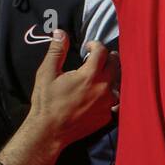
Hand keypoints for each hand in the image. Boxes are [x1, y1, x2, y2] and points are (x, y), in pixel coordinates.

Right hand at [24, 32, 118, 149]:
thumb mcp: (47, 73)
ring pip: (118, 83)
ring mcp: (108, 103)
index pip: (102, 51)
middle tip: (99, 57)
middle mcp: (104, 87)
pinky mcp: (107, 116)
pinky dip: (110, 95)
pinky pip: (115, 101)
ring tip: (102, 75)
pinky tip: (102, 94)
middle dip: (108, 57)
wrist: (49, 132)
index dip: (95, 45)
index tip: (88, 47)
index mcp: (90, 75)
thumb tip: (60, 32)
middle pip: (115, 65)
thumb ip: (57, 51)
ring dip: (111, 76)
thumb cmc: (46, 102)